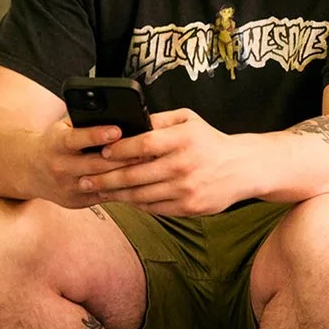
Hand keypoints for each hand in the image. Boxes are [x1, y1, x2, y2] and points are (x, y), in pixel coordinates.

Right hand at [35, 113, 136, 207]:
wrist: (30, 170)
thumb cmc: (54, 144)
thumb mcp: (62, 129)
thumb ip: (83, 123)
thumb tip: (113, 114)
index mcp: (56, 144)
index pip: (76, 139)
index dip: (96, 135)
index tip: (117, 130)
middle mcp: (60, 167)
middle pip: (95, 164)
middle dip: (121, 158)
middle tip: (145, 152)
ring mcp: (68, 187)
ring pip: (102, 183)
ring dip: (125, 176)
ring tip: (146, 167)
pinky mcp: (76, 201)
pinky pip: (103, 196)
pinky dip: (120, 190)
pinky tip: (136, 184)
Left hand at [72, 107, 255, 216]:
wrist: (243, 169)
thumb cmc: (210, 142)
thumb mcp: (188, 120)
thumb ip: (159, 121)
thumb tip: (128, 124)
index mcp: (183, 139)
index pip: (142, 144)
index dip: (118, 149)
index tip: (101, 151)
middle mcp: (183, 165)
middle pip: (135, 174)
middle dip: (105, 177)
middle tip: (85, 177)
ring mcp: (186, 189)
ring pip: (141, 195)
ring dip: (116, 194)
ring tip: (98, 190)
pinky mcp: (189, 207)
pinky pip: (155, 207)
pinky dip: (136, 204)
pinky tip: (124, 199)